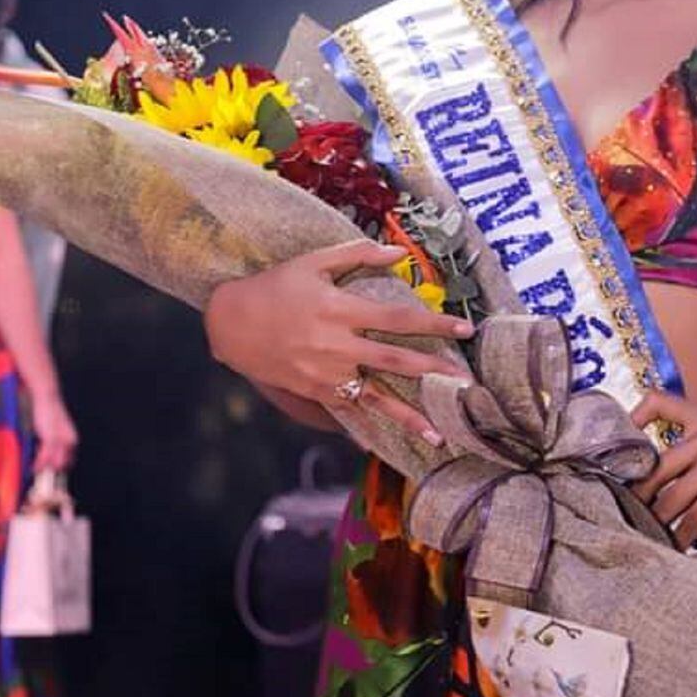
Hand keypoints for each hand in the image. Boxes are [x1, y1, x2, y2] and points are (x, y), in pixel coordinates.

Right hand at [31, 391, 78, 473]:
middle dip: (53, 473)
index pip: (69, 461)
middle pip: (63, 465)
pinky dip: (40, 464)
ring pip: (55, 463)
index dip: (59, 469)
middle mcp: (70, 441)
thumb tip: (48, 455)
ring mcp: (61, 441)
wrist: (47, 398)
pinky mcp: (51, 438)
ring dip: (45, 470)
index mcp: (72, 440)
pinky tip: (34, 468)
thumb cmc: (49, 413)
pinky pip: (46, 457)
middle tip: (41, 477)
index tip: (50, 475)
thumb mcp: (54, 429)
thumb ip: (53, 442)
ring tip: (36, 473)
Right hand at [205, 241, 473, 445]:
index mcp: (341, 310)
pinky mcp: (314, 391)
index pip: (398, 318)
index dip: (434, 323)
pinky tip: (389, 445)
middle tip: (467, 384)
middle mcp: (337, 345)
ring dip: (409, 417)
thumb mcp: (312, 262)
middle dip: (434, 371)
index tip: (466, 328)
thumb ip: (357, 253)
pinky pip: (348, 411)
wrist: (229, 323)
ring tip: (440, 435)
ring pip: (375, 397)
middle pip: (396, 361)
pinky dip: (369, 428)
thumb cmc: (274, 286)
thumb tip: (400, 251)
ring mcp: (325, 374)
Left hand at [631, 388, 696, 553]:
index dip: (631, 418)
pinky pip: (689, 519)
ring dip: (657, 524)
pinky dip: (680, 538)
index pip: (658, 400)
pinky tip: (676, 547)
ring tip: (649, 536)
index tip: (619, 448)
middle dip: (638, 499)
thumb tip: (628, 480)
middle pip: (654, 467)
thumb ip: (680, 460)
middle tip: (626, 518)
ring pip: (669, 499)